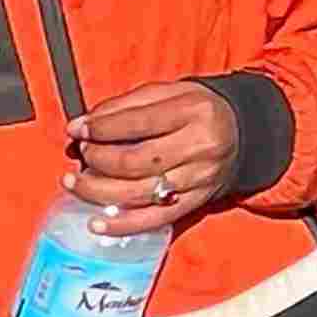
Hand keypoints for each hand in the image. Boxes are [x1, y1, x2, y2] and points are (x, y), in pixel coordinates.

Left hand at [67, 80, 238, 227]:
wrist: (242, 132)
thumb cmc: (199, 110)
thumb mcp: (170, 91)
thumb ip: (128, 104)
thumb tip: (85, 123)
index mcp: (192, 112)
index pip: (136, 123)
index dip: (100, 128)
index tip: (76, 129)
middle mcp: (197, 147)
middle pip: (134, 161)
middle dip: (97, 160)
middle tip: (81, 153)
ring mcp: (196, 180)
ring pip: (138, 193)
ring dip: (98, 191)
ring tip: (75, 183)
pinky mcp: (194, 203)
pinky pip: (154, 219)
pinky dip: (122, 224)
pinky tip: (97, 223)